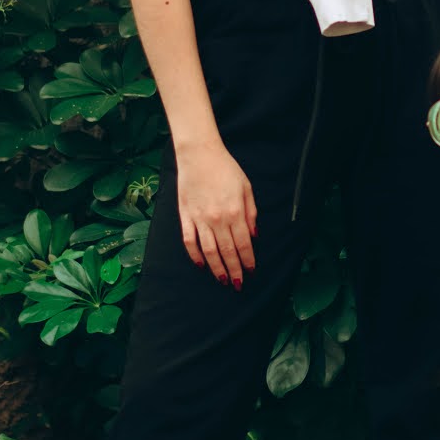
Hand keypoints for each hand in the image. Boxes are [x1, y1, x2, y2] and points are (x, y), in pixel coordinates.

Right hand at [176, 138, 256, 287]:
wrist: (199, 155)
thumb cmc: (226, 169)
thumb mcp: (246, 188)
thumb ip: (251, 213)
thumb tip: (253, 236)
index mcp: (235, 212)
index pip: (243, 244)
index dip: (248, 261)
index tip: (251, 271)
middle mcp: (217, 219)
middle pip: (227, 252)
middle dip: (234, 271)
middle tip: (238, 284)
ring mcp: (199, 219)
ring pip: (209, 251)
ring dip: (216, 268)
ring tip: (223, 279)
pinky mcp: (185, 216)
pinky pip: (189, 241)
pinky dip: (195, 255)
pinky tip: (201, 264)